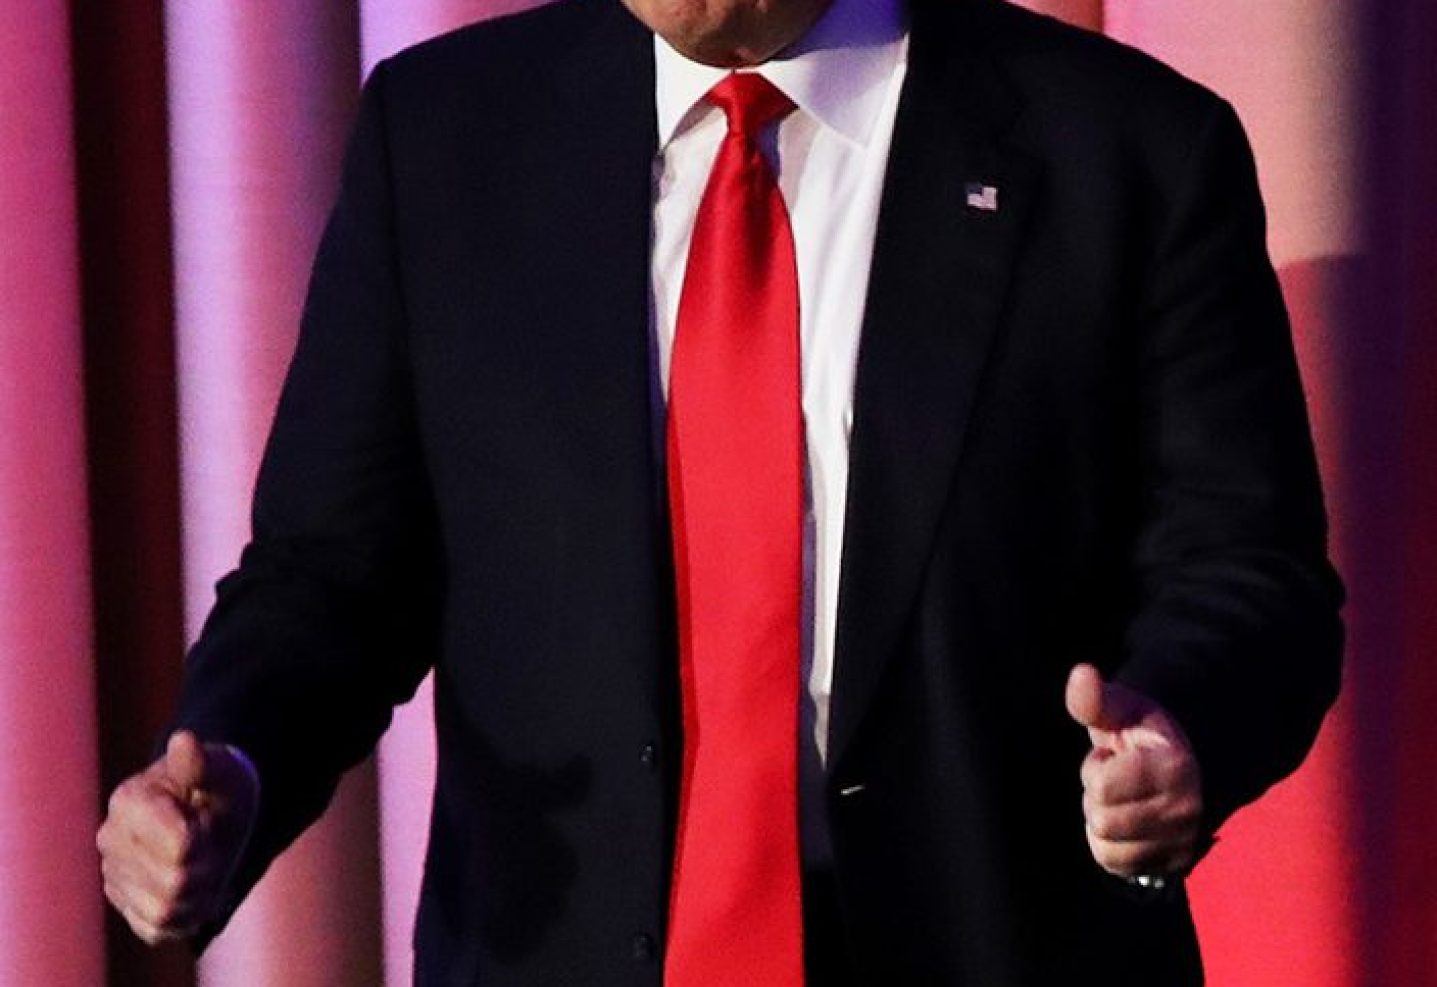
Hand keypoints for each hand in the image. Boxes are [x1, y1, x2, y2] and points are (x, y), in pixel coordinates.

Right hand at [96, 731, 258, 943]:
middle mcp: (110, 839)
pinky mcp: (123, 903)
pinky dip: (185, 915)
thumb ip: (202, 764)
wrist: (214, 811)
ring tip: (201, 866)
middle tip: (210, 846)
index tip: (207, 821)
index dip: (207, 840)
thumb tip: (184, 739)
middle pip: (175, 883)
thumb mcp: (222, 771)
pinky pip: (157, 929)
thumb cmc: (220, 787)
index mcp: (128, 800)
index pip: (181, 848)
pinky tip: (190, 888)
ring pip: (166, 911)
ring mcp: (113, 874)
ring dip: (199, 894)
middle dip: (208, 869)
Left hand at [1065, 664, 1202, 879]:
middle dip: (1097, 797)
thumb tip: (1082, 674)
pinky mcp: (1172, 863)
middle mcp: (1185, 811)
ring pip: (1108, 848)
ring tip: (1122, 799)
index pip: (1102, 786)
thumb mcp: (1120, 707)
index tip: (1113, 756)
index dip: (1096, 768)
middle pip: (1102, 821)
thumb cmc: (1141, 732)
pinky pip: (1118, 866)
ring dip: (1103, 822)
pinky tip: (1123, 822)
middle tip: (1117, 779)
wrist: (1181, 763)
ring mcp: (1181, 841)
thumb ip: (1094, 698)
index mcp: (1173, 767)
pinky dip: (1110, 846)